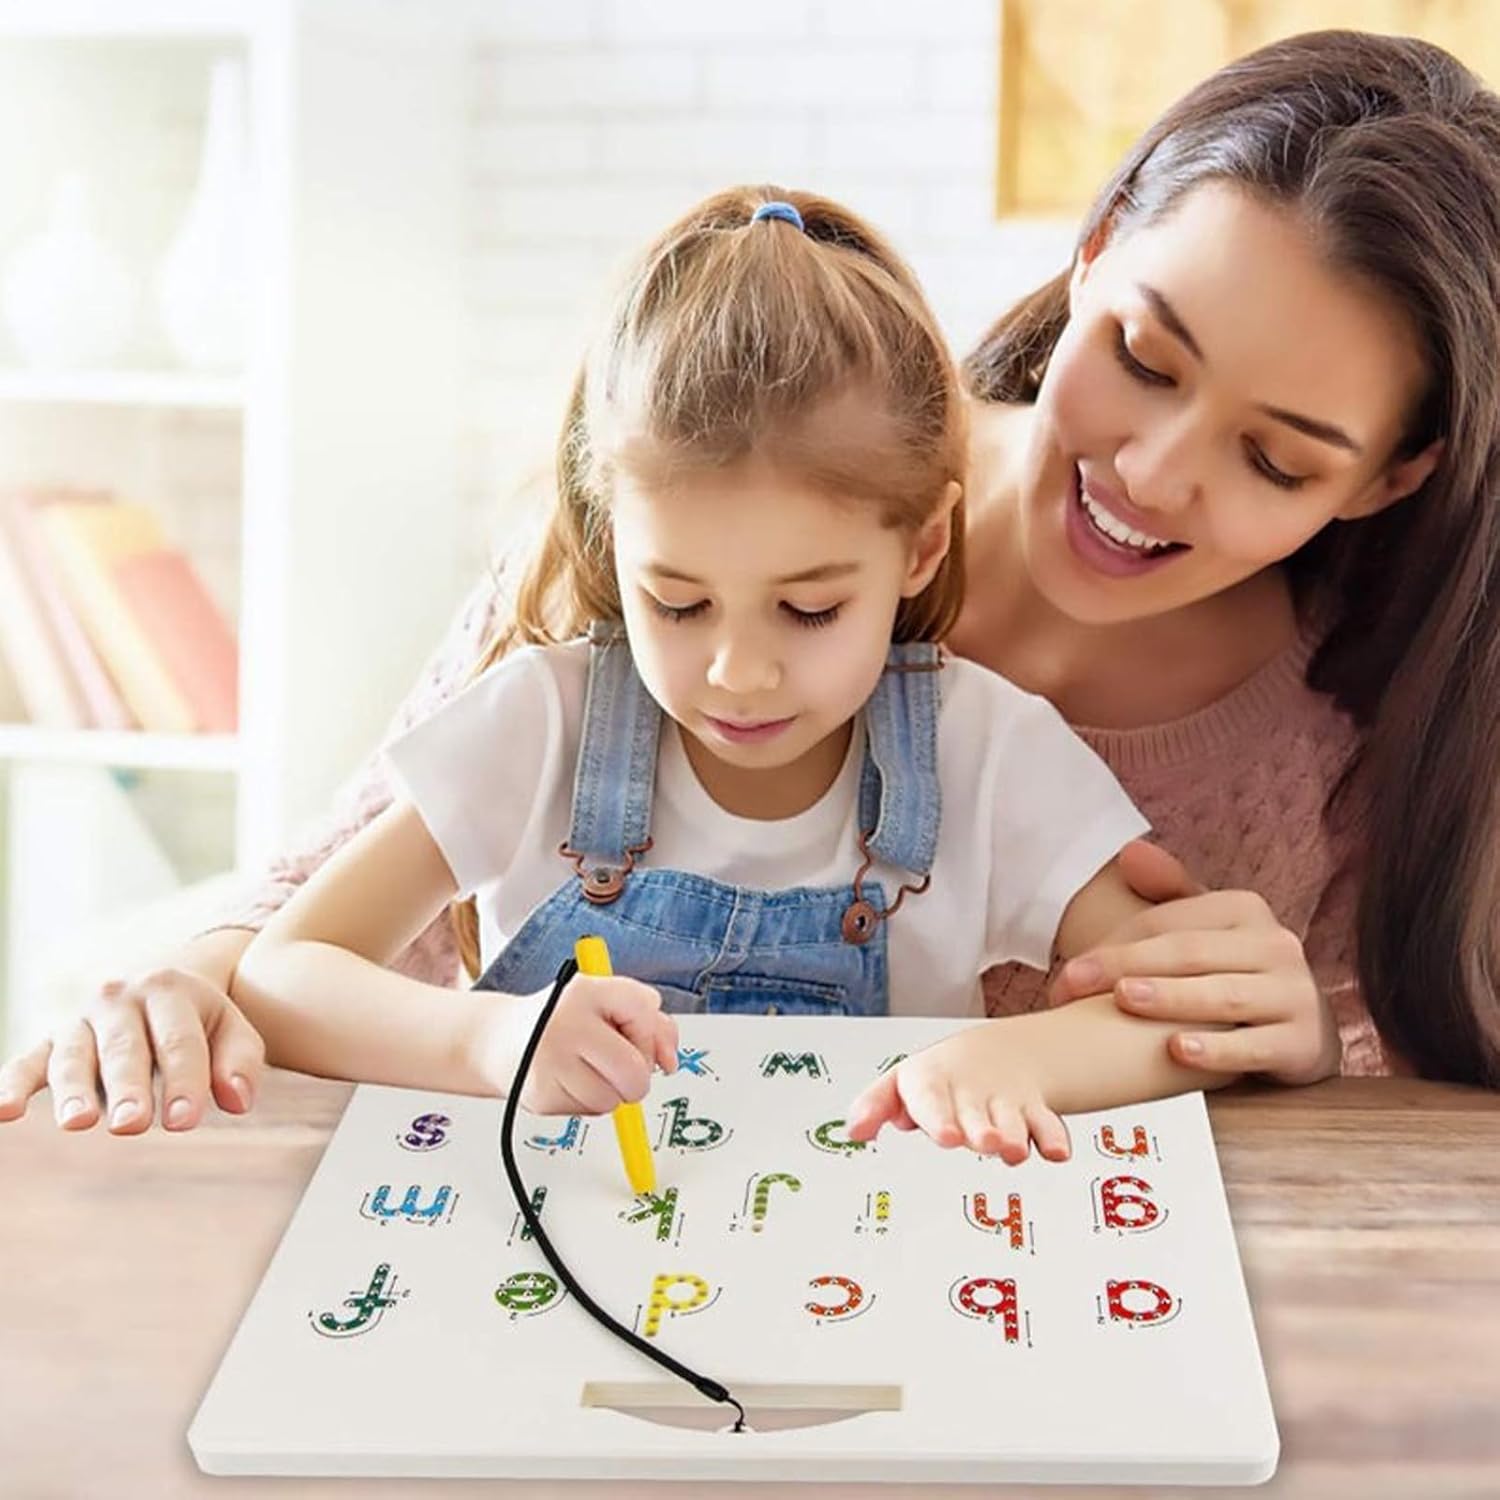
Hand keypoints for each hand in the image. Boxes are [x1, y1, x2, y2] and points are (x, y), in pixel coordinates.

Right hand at [0, 966, 265, 1131]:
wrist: (156, 984)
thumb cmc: (200, 1021)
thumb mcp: (230, 1028)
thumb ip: (241, 1062)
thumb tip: (239, 1101)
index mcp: (169, 990)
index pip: (178, 1042)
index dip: (183, 1082)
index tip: (185, 1121)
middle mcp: (119, 1000)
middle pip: (124, 1049)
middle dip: (128, 1088)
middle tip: (131, 1125)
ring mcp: (79, 1020)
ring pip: (74, 1056)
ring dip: (73, 1090)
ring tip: (78, 1122)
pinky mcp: (48, 1042)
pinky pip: (25, 1061)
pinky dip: (11, 1084)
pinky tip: (2, 1112)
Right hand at [487, 972, 678, 1116]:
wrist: (502, 1040)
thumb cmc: (566, 1020)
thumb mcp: (608, 1003)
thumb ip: (652, 1023)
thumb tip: (670, 1062)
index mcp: (587, 990)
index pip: (644, 1009)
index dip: (648, 1029)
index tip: (632, 1031)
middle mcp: (566, 1022)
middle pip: (634, 1070)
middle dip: (636, 1075)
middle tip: (617, 1063)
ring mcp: (550, 1061)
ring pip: (613, 1099)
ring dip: (610, 1091)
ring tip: (586, 1068)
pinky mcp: (541, 1095)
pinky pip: (590, 1112)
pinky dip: (587, 1102)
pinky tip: (570, 1081)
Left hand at [844, 1026, 1071, 1163]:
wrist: (992, 1055)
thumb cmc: (937, 1079)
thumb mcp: (900, 1084)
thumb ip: (875, 1105)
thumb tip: (853, 1131)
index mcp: (933, 1083)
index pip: (932, 1099)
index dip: (939, 1118)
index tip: (946, 1137)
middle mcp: (970, 1094)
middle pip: (976, 1114)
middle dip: (981, 1130)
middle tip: (985, 1142)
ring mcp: (1003, 1103)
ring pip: (1013, 1121)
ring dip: (1016, 1135)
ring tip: (1014, 1151)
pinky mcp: (1033, 1112)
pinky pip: (1048, 1124)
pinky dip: (1054, 1138)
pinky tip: (1057, 1152)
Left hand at [1051, 840, 1341, 1086]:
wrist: (1300, 1034)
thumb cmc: (1235, 976)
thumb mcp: (1206, 931)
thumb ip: (1168, 894)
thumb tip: (1130, 852)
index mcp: (1246, 909)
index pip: (1168, 922)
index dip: (1113, 944)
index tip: (1067, 975)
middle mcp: (1277, 945)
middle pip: (1188, 953)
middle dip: (1124, 967)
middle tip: (1072, 987)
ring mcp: (1295, 994)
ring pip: (1222, 996)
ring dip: (1170, 998)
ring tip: (1124, 1000)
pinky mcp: (1304, 1043)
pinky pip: (1255, 1047)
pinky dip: (1217, 1050)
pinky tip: (1177, 1050)